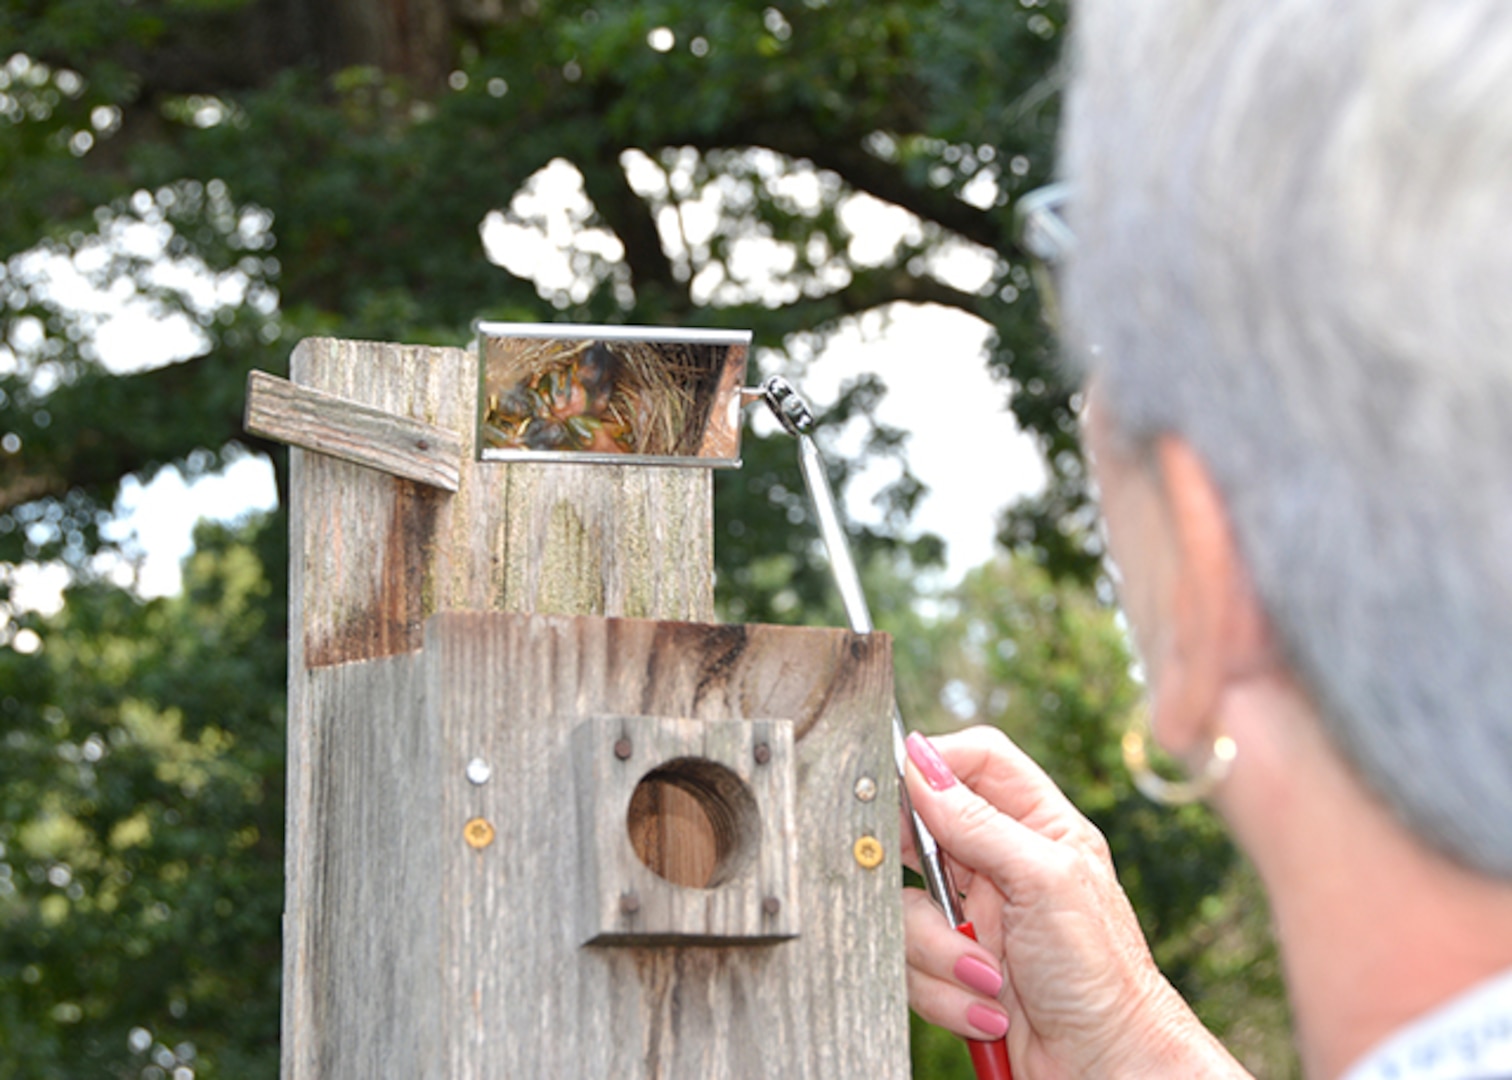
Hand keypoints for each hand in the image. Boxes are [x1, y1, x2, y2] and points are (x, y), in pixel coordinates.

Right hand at [902, 727, 1244, 1078]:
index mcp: (1036, 824)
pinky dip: (942, 993)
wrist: (1106, 1068)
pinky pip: (909, 964)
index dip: (934, 765)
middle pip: (920, 832)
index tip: (900, 790)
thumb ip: (978, 821)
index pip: (975, 761)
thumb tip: (920, 766)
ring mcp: (973, 914)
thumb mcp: (1044, 881)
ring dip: (939, 953)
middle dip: (918, 879)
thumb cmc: (1102, 974)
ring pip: (905, 908)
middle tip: (936, 901)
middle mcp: (999, 863)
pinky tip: (986, 1010)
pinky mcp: (953, 965)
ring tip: (987, 980)